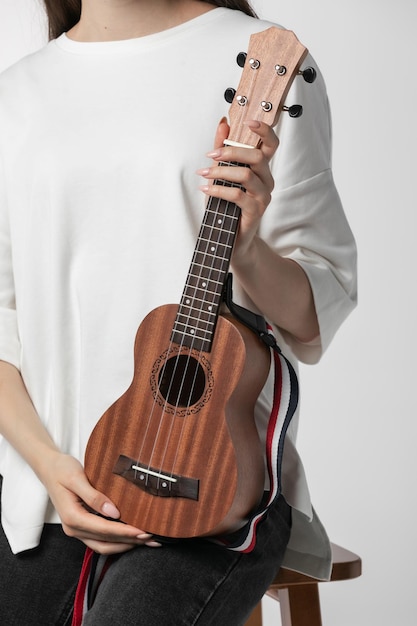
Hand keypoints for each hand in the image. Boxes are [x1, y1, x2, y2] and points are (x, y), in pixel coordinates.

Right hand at [41, 452, 160, 553]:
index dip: (125, 532)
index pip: (104, 530)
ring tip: (145, 541)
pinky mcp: (81, 526)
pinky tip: (130, 537)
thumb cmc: (62, 469)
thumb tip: (114, 513)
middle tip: (152, 539)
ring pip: (103, 546)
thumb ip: (94, 496)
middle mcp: (73, 528)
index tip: (143, 532)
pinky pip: (100, 540)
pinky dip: (116, 541)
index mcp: (72, 517)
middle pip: (105, 543)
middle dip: (129, 542)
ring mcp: (76, 529)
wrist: (49, 467)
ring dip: (124, 545)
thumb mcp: (77, 478)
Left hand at [197, 117, 278, 260]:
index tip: (248, 121)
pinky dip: (218, 190)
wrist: (231, 239)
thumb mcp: (222, 174)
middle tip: (210, 154)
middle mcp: (267, 180)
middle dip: (231, 152)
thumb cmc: (227, 206)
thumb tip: (223, 124)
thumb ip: (224, 149)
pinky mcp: (256, 211)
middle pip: (256, 157)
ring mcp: (263, 196)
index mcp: (262, 169)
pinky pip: (238, 195)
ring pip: (246, 175)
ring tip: (204, 174)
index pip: (271, 144)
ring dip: (221, 172)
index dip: (264, 131)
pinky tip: (206, 189)